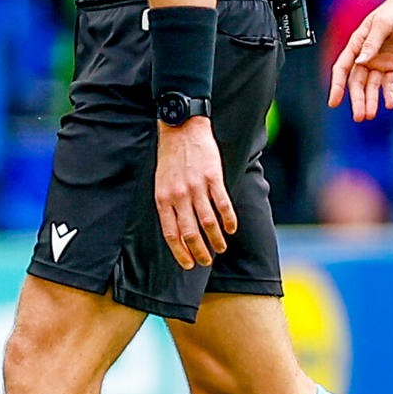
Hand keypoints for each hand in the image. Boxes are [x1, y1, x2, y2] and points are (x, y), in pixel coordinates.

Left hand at [153, 116, 234, 268]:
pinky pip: (223, 204)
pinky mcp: (212, 177)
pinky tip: (231, 229)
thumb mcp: (161, 184)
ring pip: (208, 222)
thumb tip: (177, 233)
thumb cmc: (170, 159)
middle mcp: (179, 196)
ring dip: (216, 239)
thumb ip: (169, 206)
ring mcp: (196, 187)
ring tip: (221, 248)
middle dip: (200, 252)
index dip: (180, 253)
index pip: (171, 234)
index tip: (189, 264)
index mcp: (163, 199)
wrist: (181, 128)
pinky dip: (228, 220)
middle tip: (207, 261)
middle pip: (190, 233)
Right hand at [329, 0, 392, 120]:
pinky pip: (389, 82)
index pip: (343, 68)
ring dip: (371, 99)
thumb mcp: (383, 24)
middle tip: (360, 116)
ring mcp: (379, 60)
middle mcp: (366, 55)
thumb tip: (361, 61)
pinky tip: (389, 103)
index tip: (334, 101)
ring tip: (371, 114)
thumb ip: (371, 44)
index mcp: (357, 43)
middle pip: (357, 81)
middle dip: (357, 99)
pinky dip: (389, 93)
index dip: (337, 85)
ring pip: (372, 85)